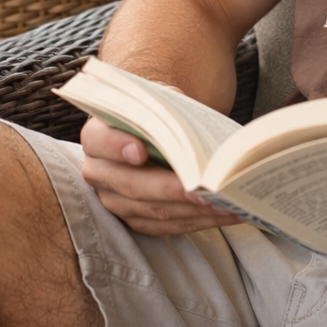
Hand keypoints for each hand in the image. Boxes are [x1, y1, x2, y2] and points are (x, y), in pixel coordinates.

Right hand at [80, 117, 240, 235]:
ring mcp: (115, 201)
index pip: (101, 141)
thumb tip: (194, 129)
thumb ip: (166, 111)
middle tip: (203, 189)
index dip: (118, 147)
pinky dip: (199, 220)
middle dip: (171, 189)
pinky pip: (167, 226)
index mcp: (98, 135)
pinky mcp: (135, 220)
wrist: (156, 126)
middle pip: (133, 185)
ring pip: (153, 211)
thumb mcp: (159, 100)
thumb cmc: (159, 111)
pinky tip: (226, 212)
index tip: (141, 151)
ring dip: (193, 210)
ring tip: (228, 202)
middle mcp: (100, 172)